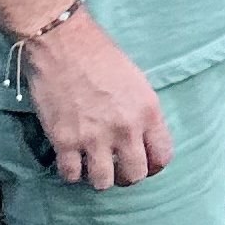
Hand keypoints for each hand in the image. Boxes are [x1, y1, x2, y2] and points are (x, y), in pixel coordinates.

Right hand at [23, 10, 173, 186]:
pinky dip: (71, 171)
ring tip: (92, 164)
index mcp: (147, 111)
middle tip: (116, 166)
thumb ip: (142, 112)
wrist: (61, 42)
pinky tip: (70, 158)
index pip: (163, 156)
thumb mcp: (136, 80)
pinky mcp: (65, 140)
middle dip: (126, 175)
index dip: (153, 165)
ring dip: (98, 176)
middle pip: (135, 175)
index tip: (143, 163)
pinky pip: (71, 175)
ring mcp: (94, 137)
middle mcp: (125, 128)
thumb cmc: (99, 54)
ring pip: (103, 182)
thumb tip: (141, 138)